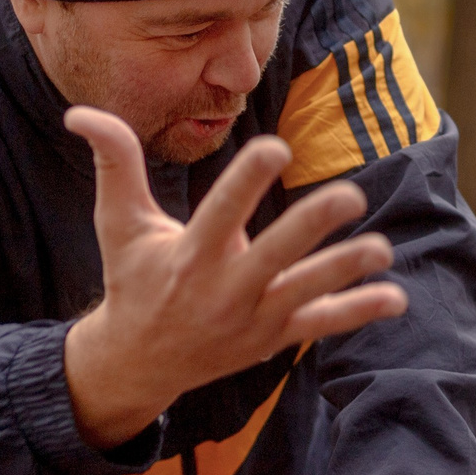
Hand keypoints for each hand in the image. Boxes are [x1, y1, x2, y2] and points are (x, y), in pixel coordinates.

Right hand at [61, 107, 406, 448]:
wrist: (139, 362)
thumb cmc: (133, 279)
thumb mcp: (118, 223)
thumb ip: (114, 163)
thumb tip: (80, 112)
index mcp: (189, 256)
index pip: (221, 212)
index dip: (248, 180)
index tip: (276, 146)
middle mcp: (223, 290)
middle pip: (274, 255)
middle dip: (311, 227)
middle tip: (350, 195)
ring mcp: (251, 319)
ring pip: (305, 292)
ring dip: (345, 272)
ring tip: (381, 248)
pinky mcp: (272, 339)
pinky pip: (320, 325)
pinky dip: (356, 312)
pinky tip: (394, 298)